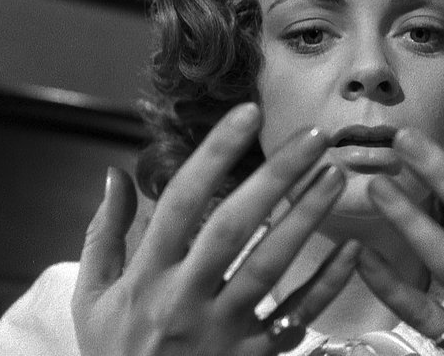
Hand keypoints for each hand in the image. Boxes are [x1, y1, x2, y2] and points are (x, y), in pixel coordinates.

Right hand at [72, 103, 358, 355]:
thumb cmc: (116, 351)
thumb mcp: (91, 297)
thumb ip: (103, 234)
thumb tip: (112, 174)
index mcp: (145, 278)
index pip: (180, 203)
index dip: (214, 154)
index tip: (248, 113)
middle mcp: (184, 300)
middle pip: (233, 228)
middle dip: (275, 177)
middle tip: (315, 137)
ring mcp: (223, 331)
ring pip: (271, 267)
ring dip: (306, 219)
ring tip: (336, 176)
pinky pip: (297, 316)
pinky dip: (326, 284)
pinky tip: (352, 249)